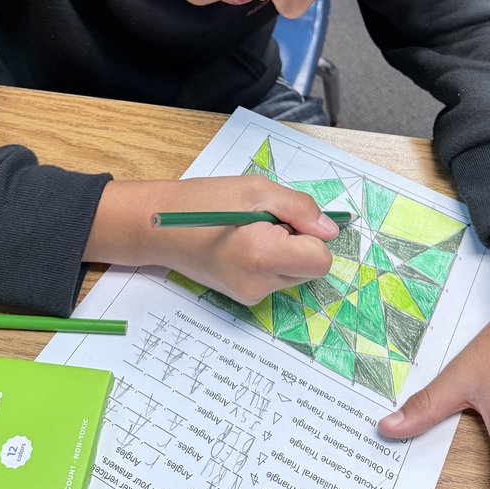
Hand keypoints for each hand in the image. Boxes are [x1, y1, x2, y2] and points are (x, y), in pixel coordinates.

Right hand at [85, 174, 338, 302]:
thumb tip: (330, 230)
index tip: (283, 218)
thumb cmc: (204, 201)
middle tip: (263, 221)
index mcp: (262, 255)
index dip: (309, 233)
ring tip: (250, 232)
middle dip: (297, 242)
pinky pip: (276, 278)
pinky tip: (242, 245)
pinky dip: (269, 260)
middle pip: (310, 268)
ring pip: (295, 273)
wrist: (159, 227)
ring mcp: (250, 296)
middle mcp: (258, 285)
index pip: (320, 259)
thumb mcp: (256, 190)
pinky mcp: (244, 298)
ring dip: (283, 251)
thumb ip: (300, 209)